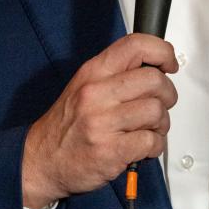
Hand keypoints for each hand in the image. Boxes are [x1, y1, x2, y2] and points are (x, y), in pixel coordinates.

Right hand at [21, 33, 178, 208]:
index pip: (136, 45)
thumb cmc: (67, 125)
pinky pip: (152, 141)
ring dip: (161, 124)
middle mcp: (96, 94)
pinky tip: (141, 147)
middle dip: (167, 94)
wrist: (40, 163)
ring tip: (147, 129)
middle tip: (159, 105)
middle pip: (155, 80)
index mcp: (93, 72)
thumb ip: (118, 73)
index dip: (162, 51)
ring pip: (157, 111)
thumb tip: (157, 66)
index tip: (169, 64)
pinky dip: (155, 146)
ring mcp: (103, 123)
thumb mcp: (85, 86)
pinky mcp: (111, 151)